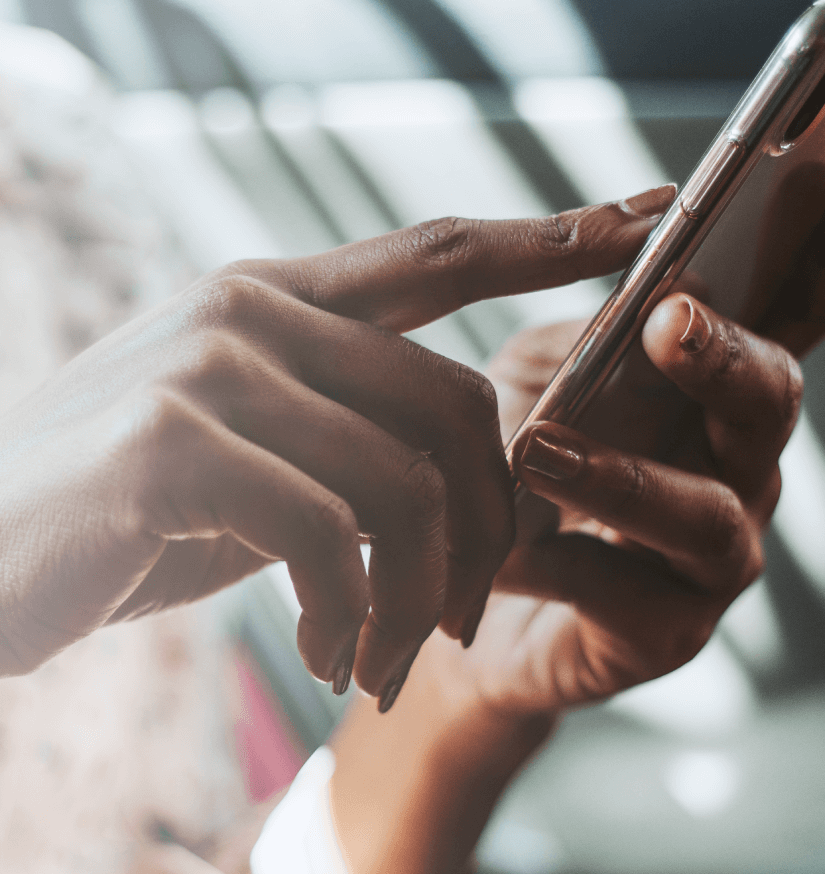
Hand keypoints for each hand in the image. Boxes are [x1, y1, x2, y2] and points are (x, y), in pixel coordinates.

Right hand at [0, 186, 676, 701]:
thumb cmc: (128, 514)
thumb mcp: (259, 460)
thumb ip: (353, 435)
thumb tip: (474, 454)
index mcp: (274, 297)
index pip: (439, 253)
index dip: (551, 236)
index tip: (647, 216)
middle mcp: (246, 308)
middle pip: (454, 402)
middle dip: (488, 527)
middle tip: (462, 620)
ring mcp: (207, 365)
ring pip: (404, 478)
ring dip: (414, 594)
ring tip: (379, 657)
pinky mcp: (173, 444)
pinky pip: (329, 533)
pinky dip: (346, 613)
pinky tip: (321, 653)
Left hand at [415, 156, 824, 717]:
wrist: (472, 590)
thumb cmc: (520, 464)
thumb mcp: (545, 372)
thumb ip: (594, 324)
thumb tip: (642, 242)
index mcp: (716, 388)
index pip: (795, 313)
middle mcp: (736, 463)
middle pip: (771, 400)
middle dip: (727, 357)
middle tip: (671, 321)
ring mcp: (715, 553)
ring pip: (705, 512)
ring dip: (626, 476)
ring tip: (538, 451)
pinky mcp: (669, 630)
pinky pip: (627, 594)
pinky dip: (560, 562)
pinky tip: (504, 550)